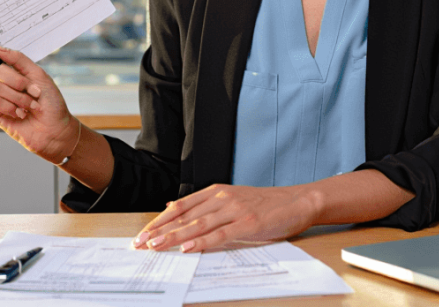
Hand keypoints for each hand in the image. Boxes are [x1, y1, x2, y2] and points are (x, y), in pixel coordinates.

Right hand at [0, 42, 77, 162]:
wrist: (56, 129)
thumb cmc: (51, 103)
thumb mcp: (39, 75)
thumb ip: (18, 59)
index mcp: (16, 71)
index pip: (1, 57)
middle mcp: (6, 83)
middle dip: (18, 82)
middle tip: (34, 92)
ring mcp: (0, 97)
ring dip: (18, 98)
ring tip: (31, 107)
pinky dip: (9, 107)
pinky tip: (20, 114)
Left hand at [132, 184, 322, 252]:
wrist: (297, 201)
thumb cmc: (265, 203)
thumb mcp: (231, 197)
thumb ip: (203, 203)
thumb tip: (173, 206)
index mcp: (216, 192)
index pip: (180, 207)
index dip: (159, 221)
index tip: (142, 233)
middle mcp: (222, 198)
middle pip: (185, 216)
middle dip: (160, 231)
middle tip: (140, 243)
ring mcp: (235, 210)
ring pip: (198, 225)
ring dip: (174, 236)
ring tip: (156, 246)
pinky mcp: (248, 223)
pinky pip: (220, 235)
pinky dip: (202, 242)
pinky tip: (187, 248)